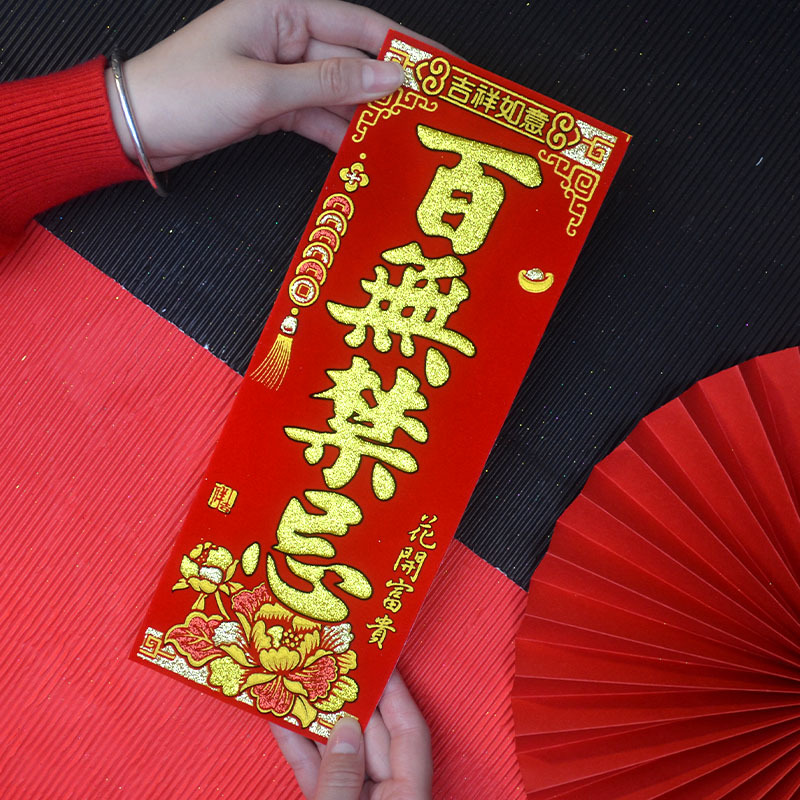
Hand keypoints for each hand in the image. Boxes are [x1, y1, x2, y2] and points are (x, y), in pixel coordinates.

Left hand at [105, 0, 409, 168]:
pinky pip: (316, 114)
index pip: (355, 22)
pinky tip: (361, 150)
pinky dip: (336, 133)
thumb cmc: (185, 92)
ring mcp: (279, 72)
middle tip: (426, 111)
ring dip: (363, 115)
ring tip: (400, 136)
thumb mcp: (265, 88)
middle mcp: (283, 36)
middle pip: (349, 59)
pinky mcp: (273, 104)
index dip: (399, 44)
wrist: (139, 128)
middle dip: (385, 87)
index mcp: (280, 10)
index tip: (436, 64)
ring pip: (335, 91)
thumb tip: (387, 75)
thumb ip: (330, 82)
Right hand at [271, 671, 431, 798]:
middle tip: (331, 661)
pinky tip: (283, 724)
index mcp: (408, 798)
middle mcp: (388, 796)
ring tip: (300, 682)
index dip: (395, 692)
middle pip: (373, 737)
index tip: (380, 659)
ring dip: (320, 721)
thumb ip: (342, 778)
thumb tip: (344, 730)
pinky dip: (303, 752)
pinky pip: (321, 775)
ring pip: (343, 753)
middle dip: (350, 699)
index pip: (409, 733)